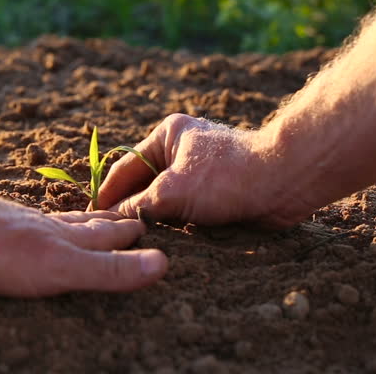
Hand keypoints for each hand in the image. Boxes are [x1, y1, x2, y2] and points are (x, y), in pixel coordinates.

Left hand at [0, 193, 167, 296]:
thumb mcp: (64, 269)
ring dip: (71, 223)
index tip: (145, 224)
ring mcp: (12, 227)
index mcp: (64, 238)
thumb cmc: (0, 252)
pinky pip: (18, 229)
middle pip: (82, 224)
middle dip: (105, 223)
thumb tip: (163, 264)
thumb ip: (110, 270)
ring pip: (51, 224)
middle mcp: (42, 227)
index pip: (105, 233)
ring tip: (80, 220)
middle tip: (123, 216)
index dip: (126, 232)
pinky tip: (22, 230)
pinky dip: (32, 229)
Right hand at [97, 114, 314, 229]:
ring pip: (164, 198)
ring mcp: (199, 170)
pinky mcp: (217, 190)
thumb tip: (112, 219)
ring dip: (153, 218)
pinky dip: (174, 222)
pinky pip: (185, 208)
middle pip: (143, 182)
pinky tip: (163, 240)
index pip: (125, 167)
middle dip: (129, 207)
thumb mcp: (171, 192)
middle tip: (107, 233)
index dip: (106, 193)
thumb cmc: (227, 177)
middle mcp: (181, 148)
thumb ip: (138, 206)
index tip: (90, 217)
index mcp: (166, 135)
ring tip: (131, 240)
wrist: (285, 182)